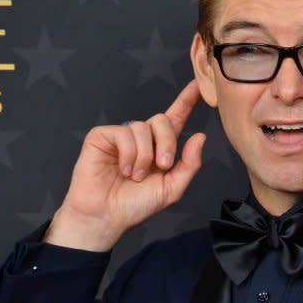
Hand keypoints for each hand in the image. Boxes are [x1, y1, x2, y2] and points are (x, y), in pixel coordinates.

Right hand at [45, 80, 205, 250]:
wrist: (106, 217)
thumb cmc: (136, 206)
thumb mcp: (172, 188)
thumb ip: (189, 164)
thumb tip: (200, 136)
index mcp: (159, 148)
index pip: (175, 119)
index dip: (186, 101)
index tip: (197, 85)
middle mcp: (141, 138)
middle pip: (162, 120)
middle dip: (167, 143)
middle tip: (161, 166)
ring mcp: (121, 136)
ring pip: (142, 127)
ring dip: (145, 155)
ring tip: (136, 175)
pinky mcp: (102, 137)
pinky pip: (123, 132)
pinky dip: (129, 153)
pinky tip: (124, 169)